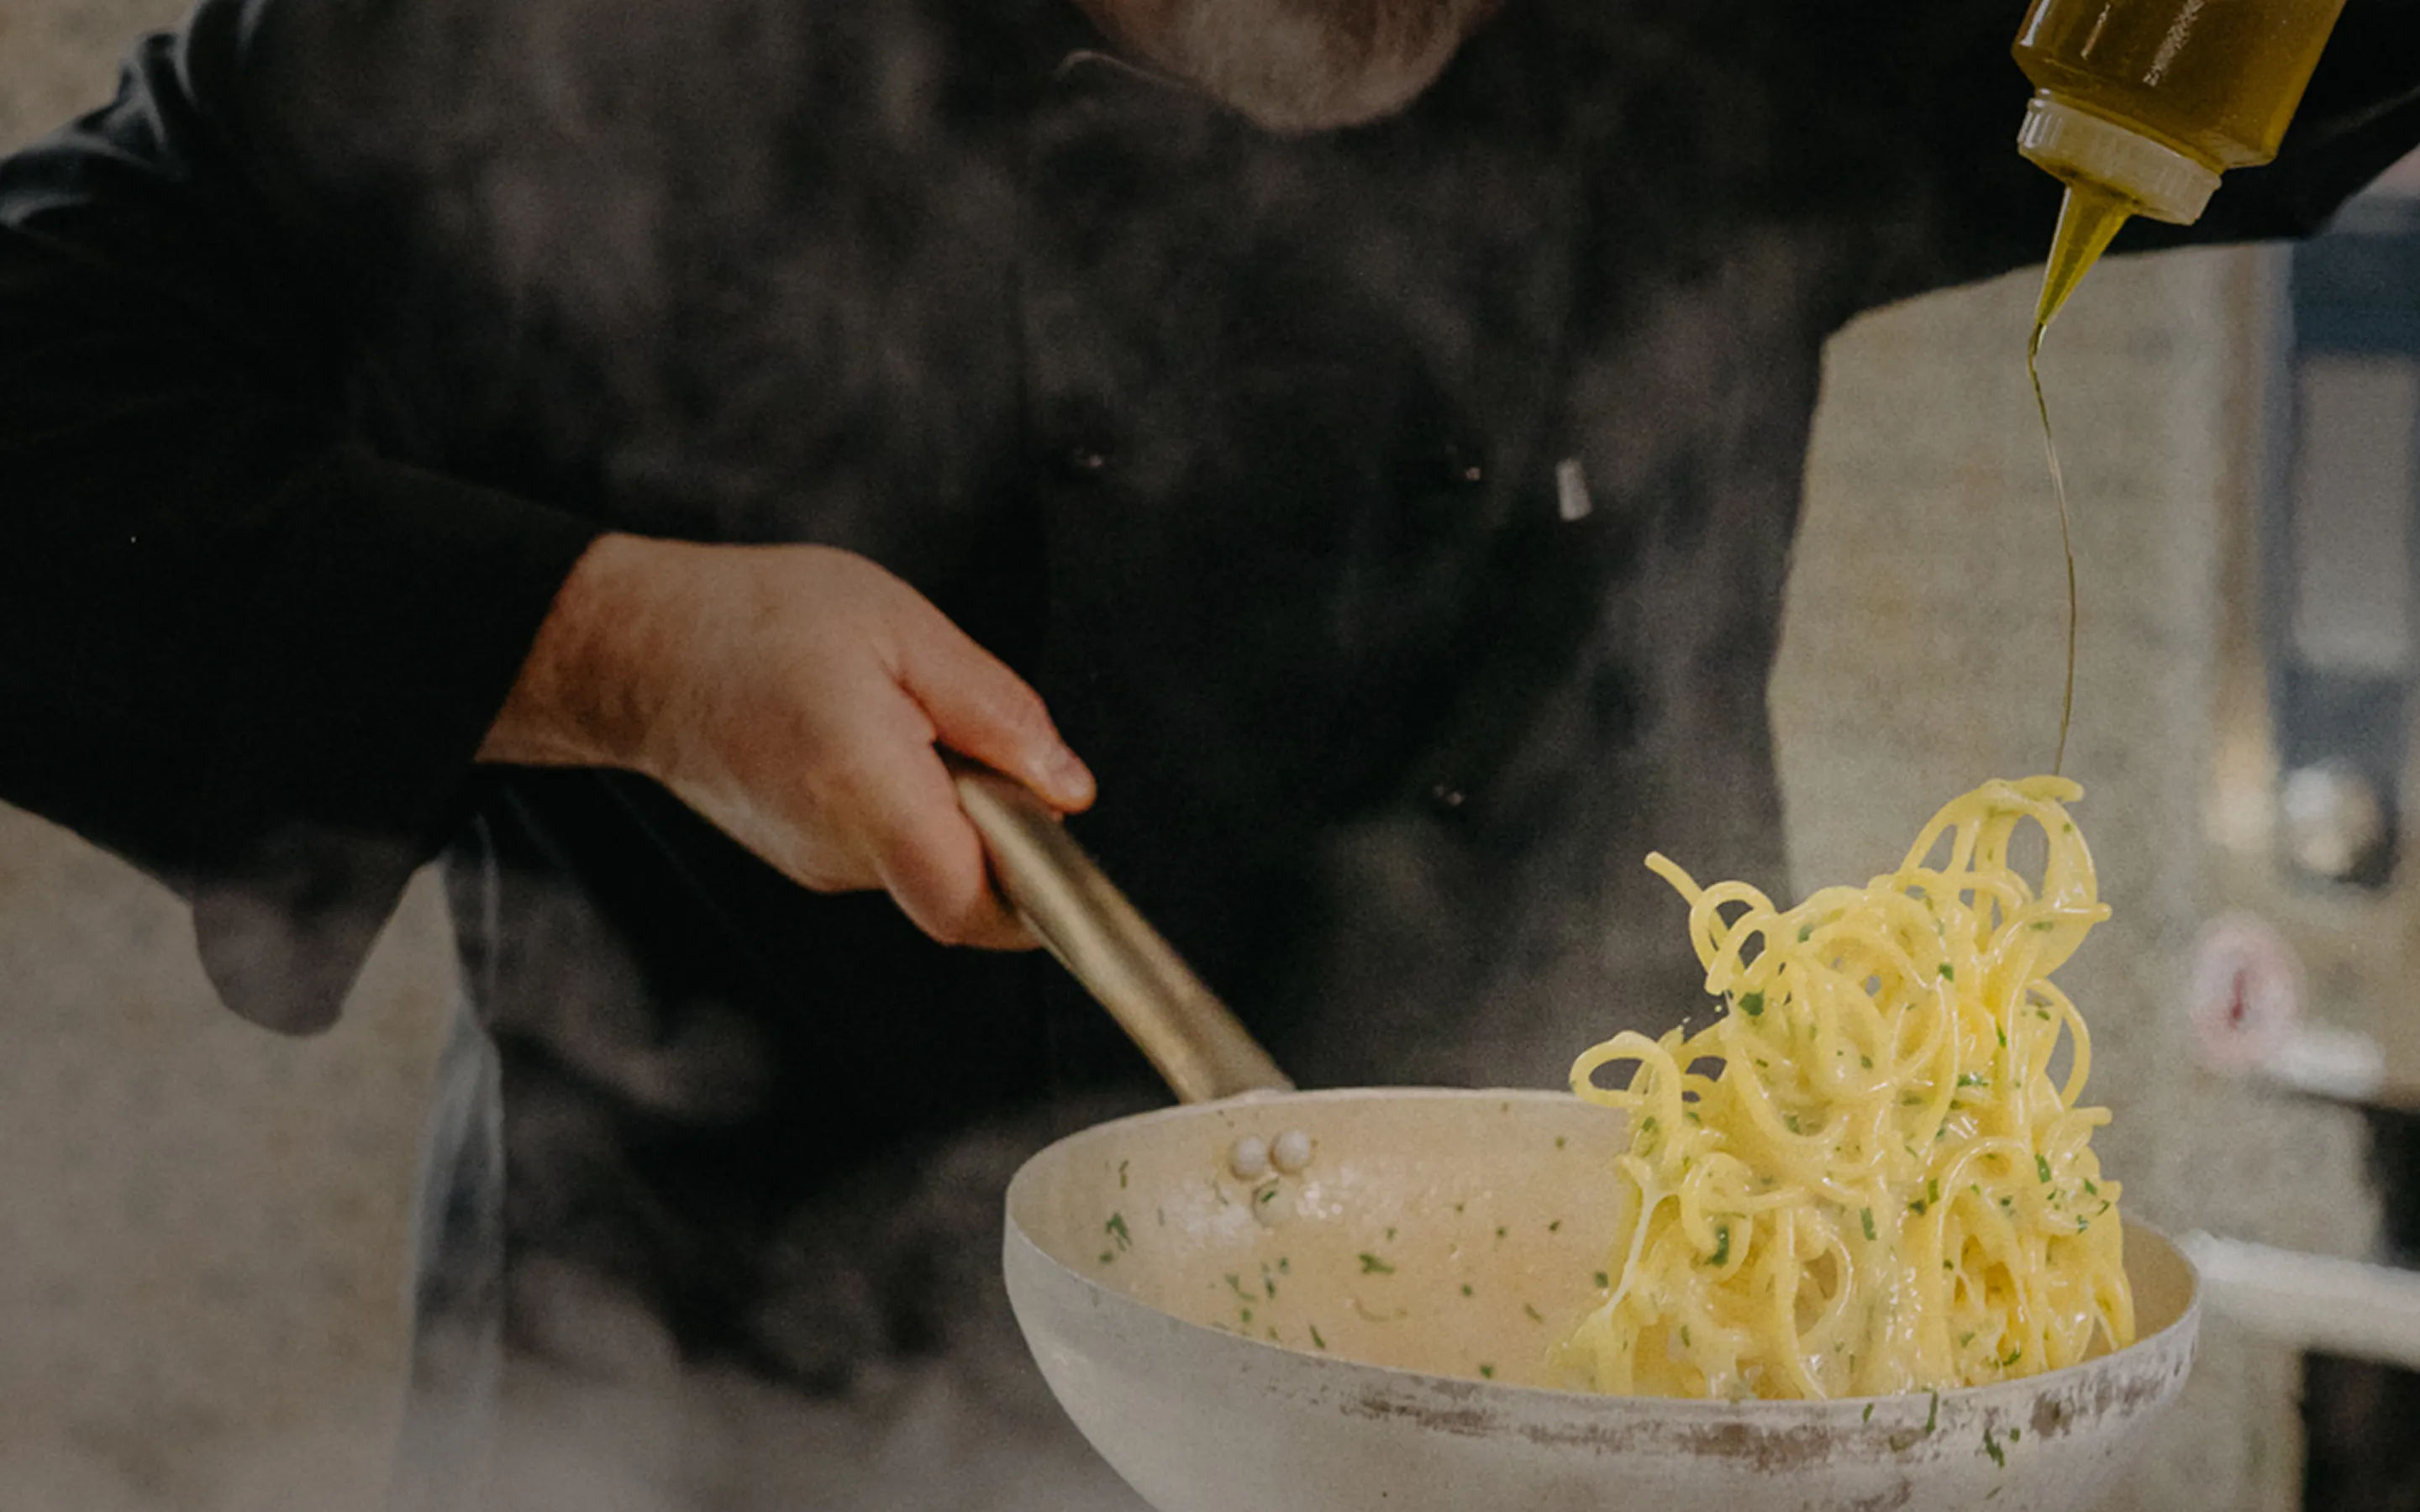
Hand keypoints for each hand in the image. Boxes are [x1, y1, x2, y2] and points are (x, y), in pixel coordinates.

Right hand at [479, 534, 1093, 948]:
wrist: (636, 651)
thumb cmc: (754, 620)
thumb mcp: (900, 626)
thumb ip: (994, 711)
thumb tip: (1065, 787)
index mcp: (864, 783)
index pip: (971, 903)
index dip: (1039, 897)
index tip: (1063, 841)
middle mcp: (838, 848)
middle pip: (964, 887)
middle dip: (1002, 828)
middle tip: (977, 741)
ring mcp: (817, 866)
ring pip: (931, 865)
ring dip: (953, 810)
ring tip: (910, 723)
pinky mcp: (807, 861)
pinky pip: (892, 851)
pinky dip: (911, 807)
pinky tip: (876, 740)